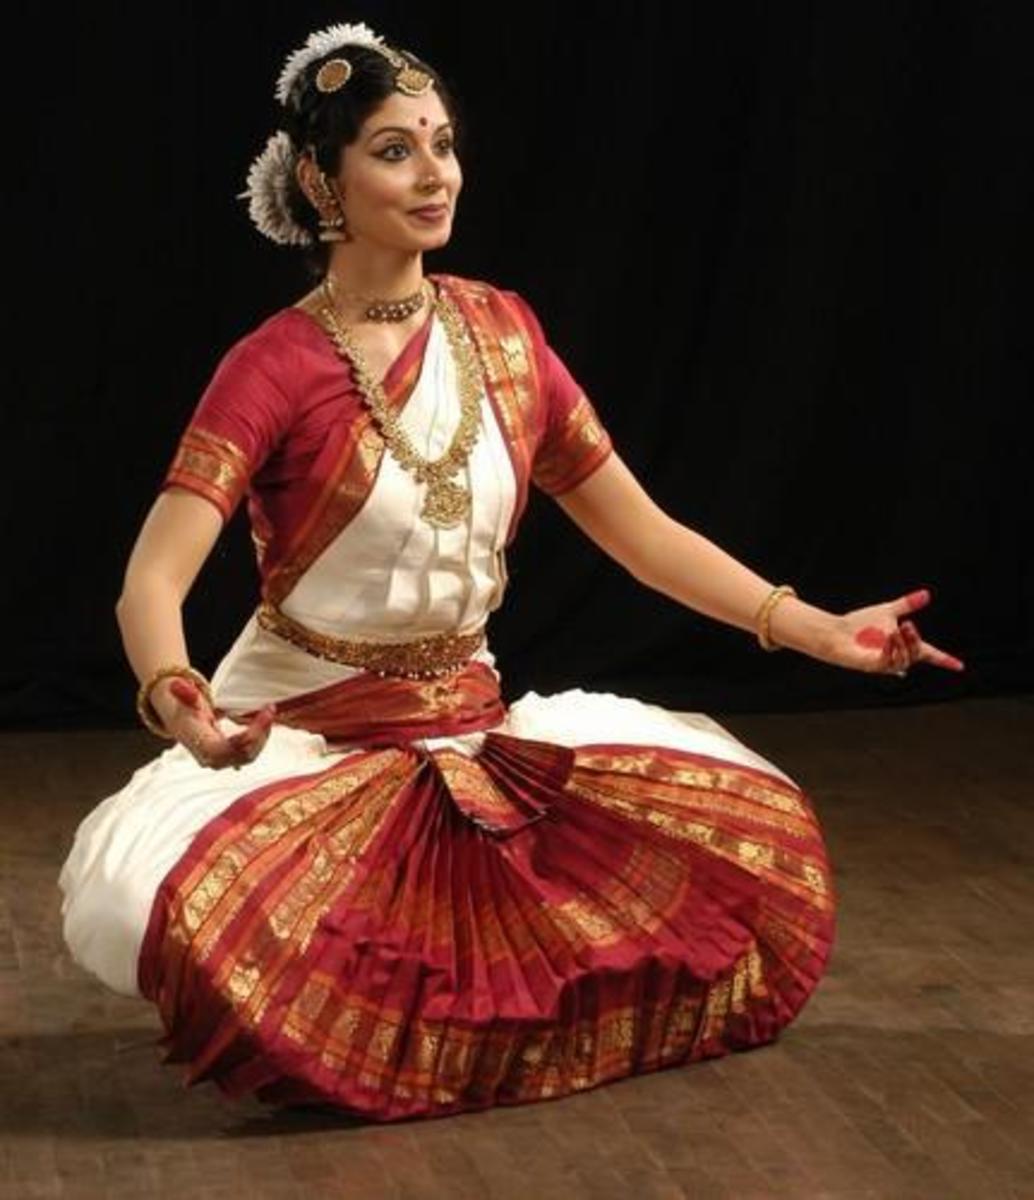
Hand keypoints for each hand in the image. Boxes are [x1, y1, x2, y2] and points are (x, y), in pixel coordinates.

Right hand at [156, 677, 275, 769]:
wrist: (179, 718)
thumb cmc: (181, 707)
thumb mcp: (181, 697)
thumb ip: (184, 692)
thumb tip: (177, 685)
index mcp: (198, 742)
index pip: (225, 750)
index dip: (247, 738)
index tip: (263, 715)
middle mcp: (209, 756)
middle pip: (242, 756)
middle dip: (260, 735)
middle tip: (270, 710)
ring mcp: (220, 759)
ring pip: (248, 756)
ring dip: (262, 736)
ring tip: (268, 713)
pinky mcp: (229, 756)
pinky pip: (248, 753)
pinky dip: (260, 738)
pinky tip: (264, 722)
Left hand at [816, 588, 964, 675]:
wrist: (836, 631)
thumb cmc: (859, 624)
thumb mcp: (887, 611)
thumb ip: (907, 604)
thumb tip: (927, 594)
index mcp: (903, 644)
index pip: (928, 654)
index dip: (944, 660)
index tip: (960, 666)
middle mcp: (897, 656)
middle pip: (917, 655)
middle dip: (915, 640)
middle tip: (907, 624)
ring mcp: (885, 664)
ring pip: (904, 660)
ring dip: (903, 644)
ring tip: (895, 630)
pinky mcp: (873, 667)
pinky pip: (888, 663)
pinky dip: (890, 650)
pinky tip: (887, 639)